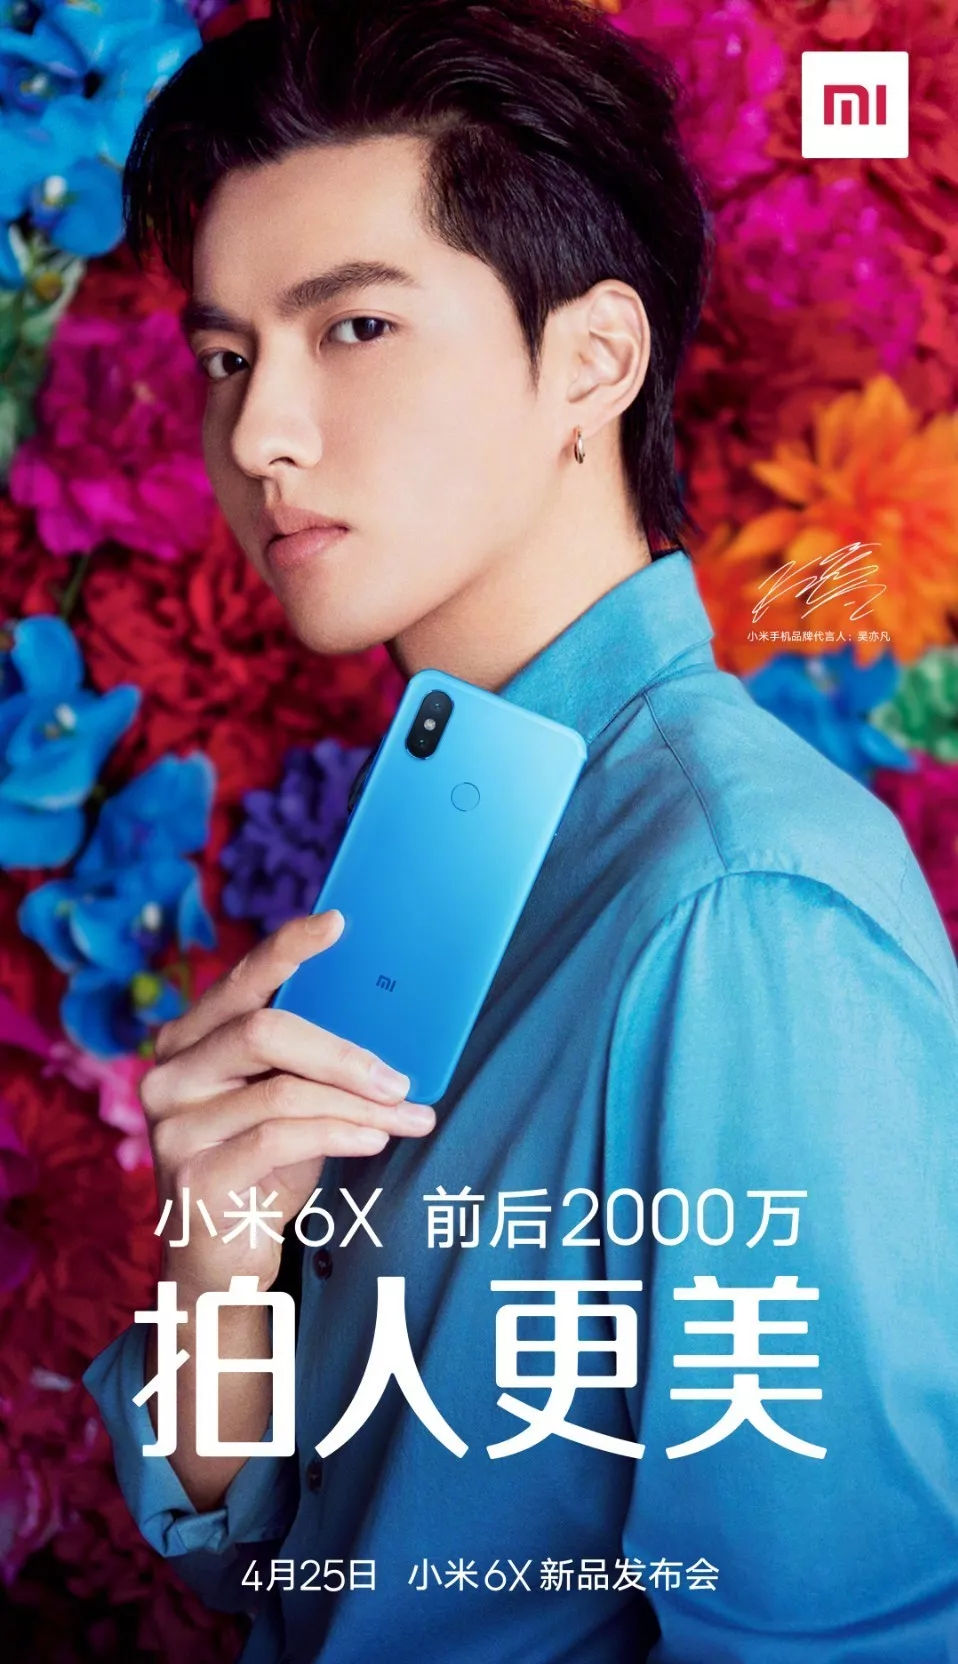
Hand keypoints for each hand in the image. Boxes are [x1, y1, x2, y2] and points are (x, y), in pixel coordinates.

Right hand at [138, 909, 434, 1299]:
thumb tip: (390, 1029)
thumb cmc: (263, 1167)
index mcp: (190, 1040)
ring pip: (283, 1090)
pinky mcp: (194, 1177)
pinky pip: (281, 1138)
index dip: (288, 948)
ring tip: (406, 1116)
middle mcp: (169, 1075)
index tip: (338, 923)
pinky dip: (340, 1133)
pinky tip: (374, 1139)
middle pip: (264, 1031)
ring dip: (358, 1103)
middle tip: (399, 1077)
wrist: (221, 1259)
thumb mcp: (286, 1102)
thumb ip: (309, 1061)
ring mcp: (174, 1127)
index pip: (242, 981)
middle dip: (344, 1052)